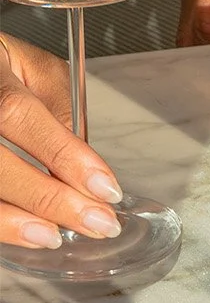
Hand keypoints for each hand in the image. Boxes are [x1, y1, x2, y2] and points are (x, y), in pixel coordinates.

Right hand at [0, 36, 123, 247]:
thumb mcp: (31, 66)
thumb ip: (60, 106)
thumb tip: (84, 159)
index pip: (19, 116)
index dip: (64, 155)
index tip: (105, 187)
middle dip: (49, 199)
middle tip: (97, 222)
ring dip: (16, 223)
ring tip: (57, 236)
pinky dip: (0, 224)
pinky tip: (26, 232)